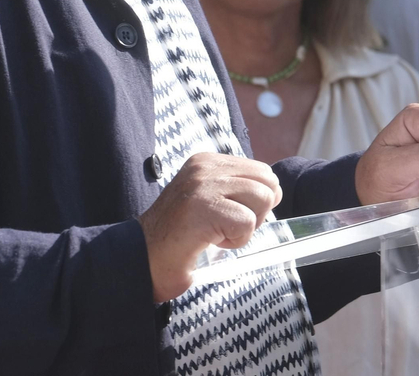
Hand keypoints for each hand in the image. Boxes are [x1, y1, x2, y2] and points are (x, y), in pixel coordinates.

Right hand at [138, 152, 281, 302]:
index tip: (226, 215)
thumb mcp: (206, 198)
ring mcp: (204, 185)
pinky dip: (235, 241)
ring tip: (216, 233)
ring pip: (262, 199)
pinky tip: (210, 242)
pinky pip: (248, 223)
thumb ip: (233, 188)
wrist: (144, 257)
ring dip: (246, 227)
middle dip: (257, 211)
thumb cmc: (178, 236)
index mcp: (206, 162)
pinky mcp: (206, 207)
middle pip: (267, 182)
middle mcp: (205, 167)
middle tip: (226, 226)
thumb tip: (274, 191)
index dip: (255, 200)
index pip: (260, 170)